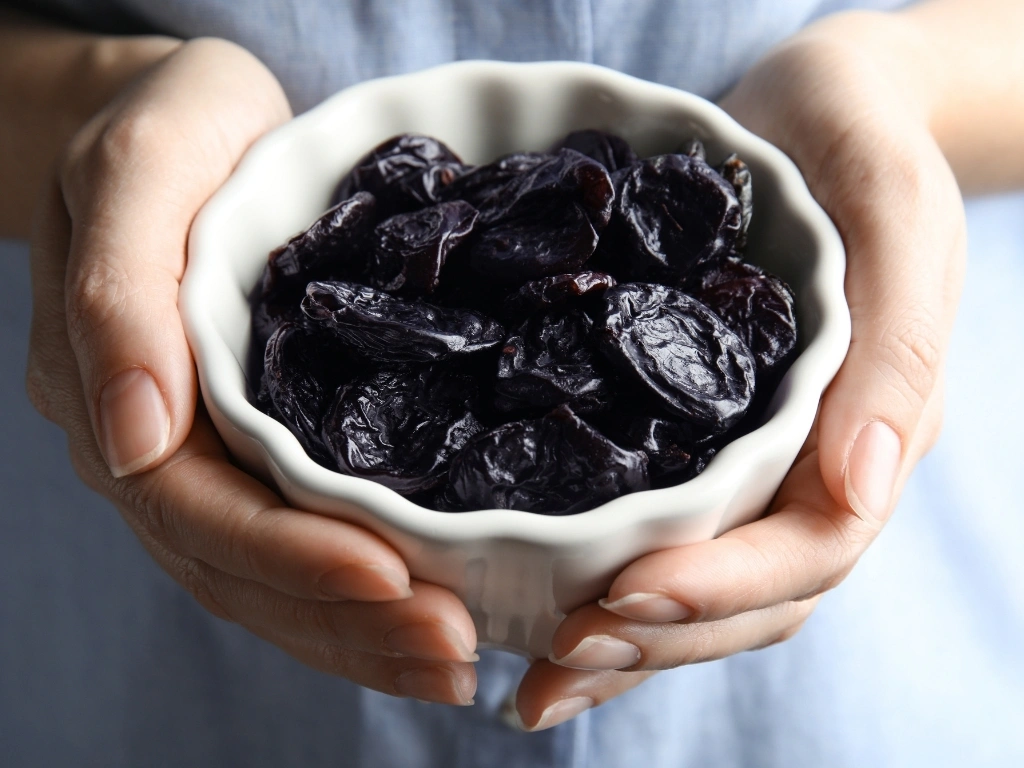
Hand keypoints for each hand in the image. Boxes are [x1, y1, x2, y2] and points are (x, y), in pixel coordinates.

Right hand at [26, 38, 477, 704]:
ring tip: (455, 660)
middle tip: (454, 651)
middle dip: (346, 621)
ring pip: (266, 579)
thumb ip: (117, 294)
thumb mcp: (139, 168)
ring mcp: (202, 453)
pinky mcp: (255, 446)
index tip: (392, 580)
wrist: (187, 120)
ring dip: (358, 633)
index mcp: (114, 387)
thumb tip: (132, 437)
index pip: (196, 508)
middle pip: (238, 568)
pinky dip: (354, 596)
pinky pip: (294, 540)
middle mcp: (153, 442)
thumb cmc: (167, 126)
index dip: (290, 556)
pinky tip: (421, 616)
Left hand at [514, 13, 963, 729]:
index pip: (811, 547)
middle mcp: (808, 466)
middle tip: (556, 660)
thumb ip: (897, 350)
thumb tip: (864, 485)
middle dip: (655, 639)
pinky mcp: (690, 440)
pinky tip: (537, 618)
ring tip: (535, 681)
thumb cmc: (863, 146)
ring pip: (699, 588)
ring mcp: (750, 463)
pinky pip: (657, 532)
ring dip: (622, 647)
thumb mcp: (897, 216)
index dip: (723, 589)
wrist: (811, 111)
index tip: (627, 598)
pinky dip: (604, 590)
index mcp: (868, 431)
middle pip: (747, 596)